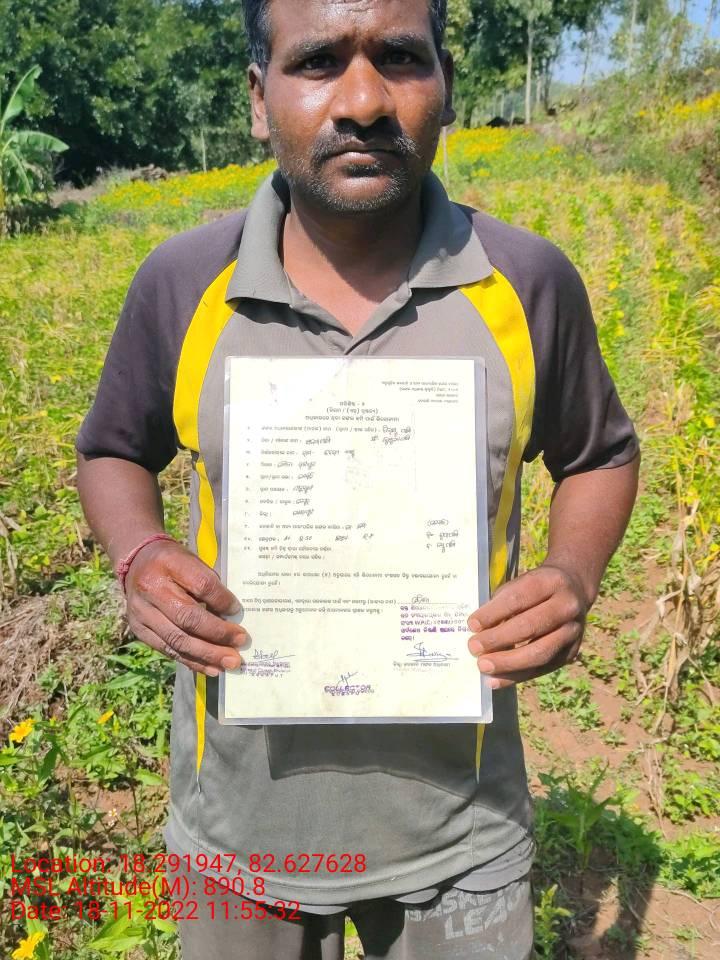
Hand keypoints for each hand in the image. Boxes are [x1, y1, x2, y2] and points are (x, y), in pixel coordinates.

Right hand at [125, 541, 246, 676]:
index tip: (238, 611)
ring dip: (207, 654)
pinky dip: (192, 661)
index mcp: (169, 563)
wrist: (135, 563)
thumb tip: (232, 615)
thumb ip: (210, 583)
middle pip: (188, 618)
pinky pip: (168, 650)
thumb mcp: (193, 560)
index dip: (222, 600)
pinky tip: (211, 668)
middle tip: (241, 643)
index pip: (201, 585)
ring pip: (177, 639)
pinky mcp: (139, 630)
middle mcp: (151, 589)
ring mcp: (142, 612)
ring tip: (230, 662)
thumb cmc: (174, 562)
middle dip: (218, 634)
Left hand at [467, 564, 587, 689]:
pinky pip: (542, 669)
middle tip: (473, 647)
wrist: (573, 592)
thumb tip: (478, 631)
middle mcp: (567, 606)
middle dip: (498, 639)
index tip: (472, 624)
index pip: (518, 598)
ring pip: (540, 652)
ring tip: (483, 666)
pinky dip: (517, 676)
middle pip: (530, 626)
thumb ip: (501, 604)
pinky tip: (496, 680)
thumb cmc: (535, 589)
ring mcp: (573, 631)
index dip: (494, 613)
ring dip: (508, 663)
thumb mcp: (520, 584)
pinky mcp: (571, 653)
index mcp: (550, 581)